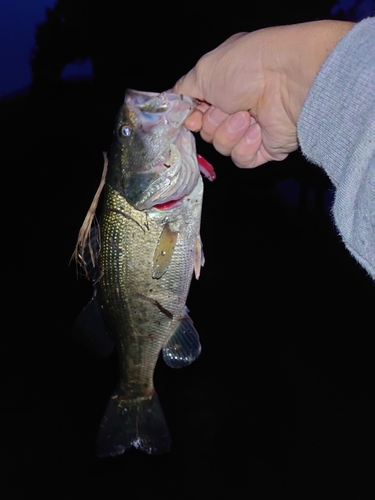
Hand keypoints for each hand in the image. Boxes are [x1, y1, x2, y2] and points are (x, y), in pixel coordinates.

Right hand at [173, 21, 353, 167]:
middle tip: (226, 107)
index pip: (196, 111)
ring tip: (247, 116)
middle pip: (206, 132)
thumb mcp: (203, 70)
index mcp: (221, 86)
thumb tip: (173, 102)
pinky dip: (246, 145)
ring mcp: (250, 129)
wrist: (287, 81)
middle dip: (212, 122)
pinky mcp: (265, 148)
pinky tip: (257, 130)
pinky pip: (241, 159)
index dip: (191, 117)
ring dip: (229, 132)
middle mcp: (235, 107)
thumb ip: (183, 90)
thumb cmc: (246, 67)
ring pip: (222, 147)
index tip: (192, 115)